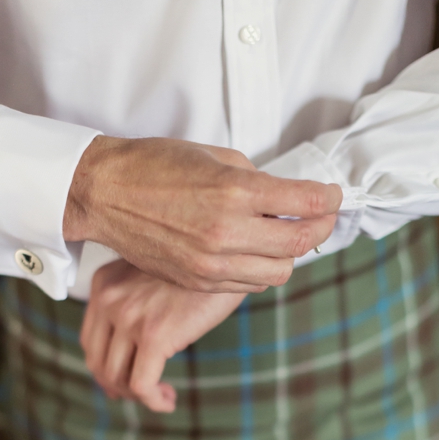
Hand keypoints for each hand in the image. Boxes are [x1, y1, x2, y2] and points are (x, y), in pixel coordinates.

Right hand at [64, 136, 341, 292]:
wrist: (103, 192)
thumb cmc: (155, 164)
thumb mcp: (215, 156)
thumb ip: (256, 179)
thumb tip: (287, 195)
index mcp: (234, 192)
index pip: (307, 202)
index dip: (330, 198)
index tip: (335, 195)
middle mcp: (228, 231)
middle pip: (302, 242)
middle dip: (321, 227)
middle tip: (322, 216)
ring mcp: (213, 262)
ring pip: (280, 271)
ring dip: (292, 253)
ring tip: (287, 234)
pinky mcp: (200, 280)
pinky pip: (251, 283)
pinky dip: (264, 268)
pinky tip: (260, 250)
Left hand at [80, 260, 245, 411]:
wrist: (224, 253)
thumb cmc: (200, 266)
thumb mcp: (156, 274)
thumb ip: (138, 297)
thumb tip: (140, 339)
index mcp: (105, 284)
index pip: (90, 339)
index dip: (105, 368)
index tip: (125, 382)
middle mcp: (109, 299)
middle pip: (98, 362)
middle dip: (119, 387)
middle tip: (143, 394)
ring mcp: (129, 318)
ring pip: (117, 377)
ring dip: (138, 396)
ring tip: (162, 395)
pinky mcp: (155, 335)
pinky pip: (142, 385)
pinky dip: (153, 402)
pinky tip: (168, 401)